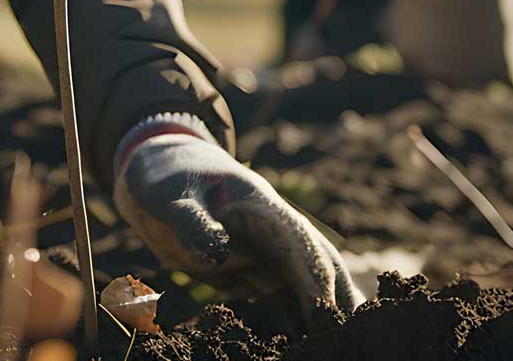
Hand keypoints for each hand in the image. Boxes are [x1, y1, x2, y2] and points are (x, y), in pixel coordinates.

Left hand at [112, 114, 358, 326]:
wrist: (155, 169)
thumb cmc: (164, 178)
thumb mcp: (170, 197)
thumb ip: (191, 222)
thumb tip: (216, 254)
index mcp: (262, 209)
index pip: (299, 248)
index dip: (314, 283)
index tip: (324, 316)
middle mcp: (272, 231)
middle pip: (319, 266)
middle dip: (338, 300)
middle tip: (357, 335)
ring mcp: (263, 250)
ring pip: (305, 283)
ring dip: (323, 311)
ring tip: (344, 343)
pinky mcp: (248, 266)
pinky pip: (279, 294)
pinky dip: (296, 316)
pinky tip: (305, 340)